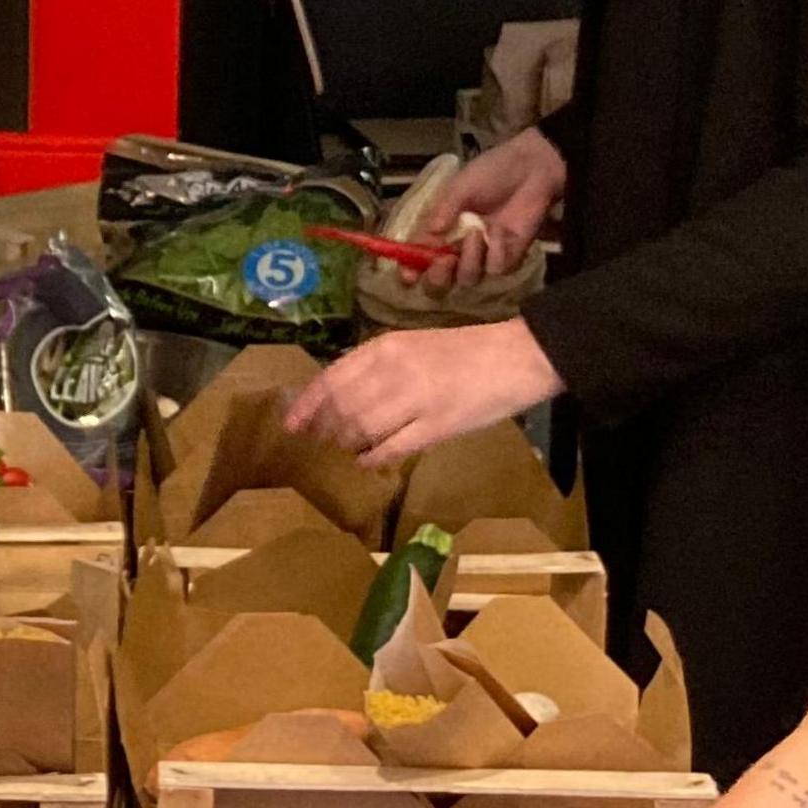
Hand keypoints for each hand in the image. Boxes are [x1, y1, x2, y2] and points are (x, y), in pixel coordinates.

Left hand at [285, 319, 563, 466]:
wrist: (517, 356)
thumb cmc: (466, 351)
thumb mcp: (415, 346)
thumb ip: (379, 366)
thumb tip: (341, 395)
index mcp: (387, 346)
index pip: (331, 378)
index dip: (307, 404)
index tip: (290, 424)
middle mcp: (394, 370)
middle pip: (341, 407)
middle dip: (324, 428)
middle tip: (319, 442)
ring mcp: (415, 399)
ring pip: (361, 429)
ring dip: (347, 443)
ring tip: (345, 449)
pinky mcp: (437, 427)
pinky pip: (392, 448)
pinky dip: (374, 458)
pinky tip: (368, 462)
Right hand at [422, 130, 566, 283]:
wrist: (532, 169)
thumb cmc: (493, 172)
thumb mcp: (461, 186)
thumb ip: (444, 210)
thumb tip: (429, 234)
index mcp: (442, 229)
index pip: (420, 256)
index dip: (411, 270)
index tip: (406, 276)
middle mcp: (458, 246)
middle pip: (440, 280)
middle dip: (437, 277)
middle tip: (443, 261)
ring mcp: (483, 254)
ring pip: (467, 279)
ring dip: (468, 261)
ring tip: (476, 233)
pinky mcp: (508, 257)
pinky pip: (494, 269)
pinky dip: (495, 252)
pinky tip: (499, 232)